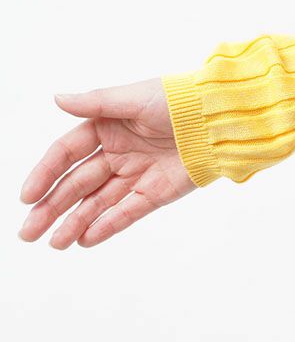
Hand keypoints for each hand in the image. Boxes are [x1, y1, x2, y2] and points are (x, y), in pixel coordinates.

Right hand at [18, 77, 196, 248]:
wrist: (219, 119)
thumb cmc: (179, 99)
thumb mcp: (133, 98)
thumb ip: (95, 103)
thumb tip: (58, 99)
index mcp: (107, 127)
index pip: (66, 154)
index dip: (45, 174)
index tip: (27, 196)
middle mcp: (117, 153)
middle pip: (77, 184)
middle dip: (51, 208)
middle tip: (28, 232)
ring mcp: (136, 174)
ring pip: (98, 203)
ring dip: (75, 223)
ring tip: (54, 243)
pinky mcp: (156, 192)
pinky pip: (127, 212)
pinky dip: (107, 225)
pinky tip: (86, 239)